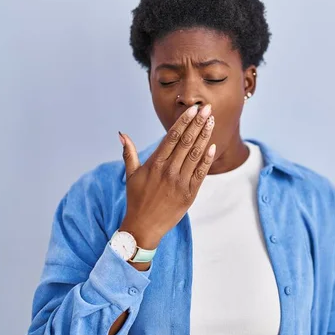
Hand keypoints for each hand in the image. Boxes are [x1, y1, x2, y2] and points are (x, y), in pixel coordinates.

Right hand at [118, 104, 215, 248]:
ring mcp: (180, 182)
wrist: (144, 227)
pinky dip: (207, 159)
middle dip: (198, 123)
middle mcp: (168, 171)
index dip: (184, 121)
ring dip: (205, 136)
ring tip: (212, 121)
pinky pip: (201, 173)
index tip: (193, 109)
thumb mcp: (130, 175)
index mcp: (154, 164)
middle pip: (186, 142)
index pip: (172, 137)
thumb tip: (121, 133)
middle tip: (207, 108)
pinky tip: (213, 146)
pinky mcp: (189, 194)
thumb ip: (129, 153)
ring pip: (195, 154)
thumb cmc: (137, 199)